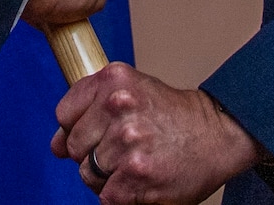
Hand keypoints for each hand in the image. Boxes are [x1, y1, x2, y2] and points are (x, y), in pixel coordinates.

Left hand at [52, 65, 260, 203]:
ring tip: (135, 164)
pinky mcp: (136, 175)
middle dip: (93, 155)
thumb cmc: (172, 115)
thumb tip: (55, 146)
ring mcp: (127, 141)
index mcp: (113, 79)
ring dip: (108, 178)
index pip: (64, 114)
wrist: (218, 134)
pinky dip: (120, 195)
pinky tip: (140, 181)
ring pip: (88, 174)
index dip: (78, 130)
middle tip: (124, 150)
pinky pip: (106, 196)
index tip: (98, 133)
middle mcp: (118, 105)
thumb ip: (89, 111)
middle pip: (74, 147)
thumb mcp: (131, 93)